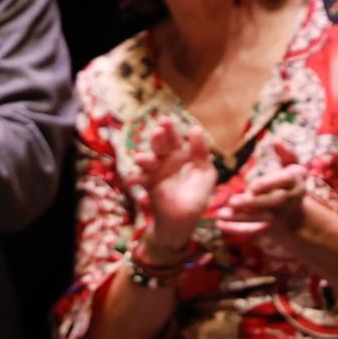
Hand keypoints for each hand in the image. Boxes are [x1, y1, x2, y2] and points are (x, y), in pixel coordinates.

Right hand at [133, 118, 215, 252]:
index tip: (166, 120)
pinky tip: (132, 181)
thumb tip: (194, 128)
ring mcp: (155, 171)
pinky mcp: (148, 185)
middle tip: (158, 131)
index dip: (170, 129)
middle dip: (157, 138)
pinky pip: (139, 179)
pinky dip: (134, 179)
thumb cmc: (197, 194)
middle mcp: (165, 160)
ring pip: (148, 160)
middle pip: (159, 145)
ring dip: (144, 158)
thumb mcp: (205, 172)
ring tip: (143, 159)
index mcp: (180, 155)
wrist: (186, 218)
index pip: (174, 138)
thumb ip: (200, 152)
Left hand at [218, 142, 310, 239]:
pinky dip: (238, 230)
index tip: (253, 185)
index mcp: (293, 181)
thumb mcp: (291, 165)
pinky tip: (220, 226)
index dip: (269, 184)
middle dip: (253, 203)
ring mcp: (279, 216)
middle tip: (232, 201)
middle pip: (272, 202)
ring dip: (241, 218)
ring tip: (220, 214)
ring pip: (261, 219)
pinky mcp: (269, 228)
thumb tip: (275, 139)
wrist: (296, 210)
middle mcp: (288, 200)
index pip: (284, 182)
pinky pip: (254, 231)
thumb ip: (286, 153)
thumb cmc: (288, 181)